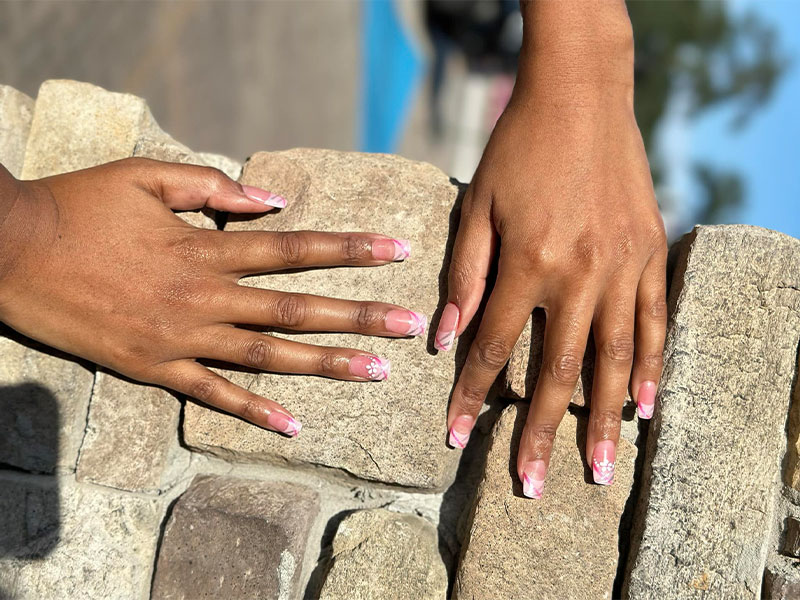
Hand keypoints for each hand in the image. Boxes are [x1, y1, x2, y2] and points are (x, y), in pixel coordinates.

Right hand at [0, 158, 425, 435]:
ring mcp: (182, 337)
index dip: (349, 248)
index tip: (397, 251)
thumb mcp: (145, 175)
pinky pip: (213, 394)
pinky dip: (255, 410)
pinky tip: (295, 424)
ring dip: (326, 365)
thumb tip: (274, 199)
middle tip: (409, 326)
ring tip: (375, 372)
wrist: (11, 251)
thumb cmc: (78, 206)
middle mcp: (204, 296)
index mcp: (205, 248)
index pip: (294, 249)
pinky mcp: (154, 368)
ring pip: (268, 356)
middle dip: (358, 315)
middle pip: (296, 309)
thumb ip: (214, 186)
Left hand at [434, 10, 666, 496]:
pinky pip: (653, 322)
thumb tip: (444, 339)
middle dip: (540, 434)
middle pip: (558, 372)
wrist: (582, 96)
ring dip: (605, 420)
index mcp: (528, 262)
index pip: (492, 348)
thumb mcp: (475, 206)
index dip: (469, 397)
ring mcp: (622, 267)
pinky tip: (645, 406)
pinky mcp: (650, 254)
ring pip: (614, 360)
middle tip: (533, 487)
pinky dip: (650, 367)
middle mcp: (579, 274)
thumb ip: (463, 276)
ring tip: (600, 470)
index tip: (453, 439)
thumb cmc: (517, 148)